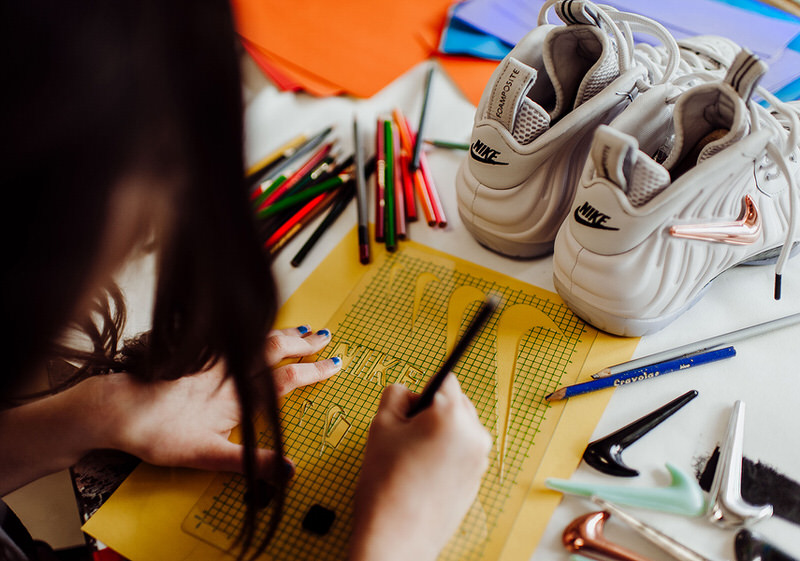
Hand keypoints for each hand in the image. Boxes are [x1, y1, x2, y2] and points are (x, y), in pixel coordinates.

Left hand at [95, 326, 339, 475]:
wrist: (116, 408)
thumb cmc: (156, 431)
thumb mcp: (207, 455)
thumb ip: (250, 462)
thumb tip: (287, 470)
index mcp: (239, 396)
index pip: (287, 379)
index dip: (313, 371)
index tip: (334, 364)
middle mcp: (230, 372)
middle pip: (276, 350)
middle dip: (305, 344)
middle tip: (326, 337)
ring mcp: (214, 360)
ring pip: (257, 338)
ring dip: (283, 333)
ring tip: (302, 328)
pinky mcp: (198, 353)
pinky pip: (234, 334)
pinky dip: (253, 329)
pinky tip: (253, 327)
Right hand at [350, 374, 491, 560]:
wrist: (396, 539)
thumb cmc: (386, 483)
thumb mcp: (380, 425)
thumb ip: (395, 395)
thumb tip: (409, 393)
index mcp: (453, 416)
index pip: (445, 379)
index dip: (421, 391)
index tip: (409, 408)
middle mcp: (474, 435)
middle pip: (456, 403)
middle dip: (432, 412)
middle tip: (405, 436)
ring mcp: (479, 460)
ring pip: (459, 428)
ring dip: (440, 433)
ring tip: (412, 459)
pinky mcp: (477, 480)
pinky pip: (461, 453)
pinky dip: (445, 455)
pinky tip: (423, 475)